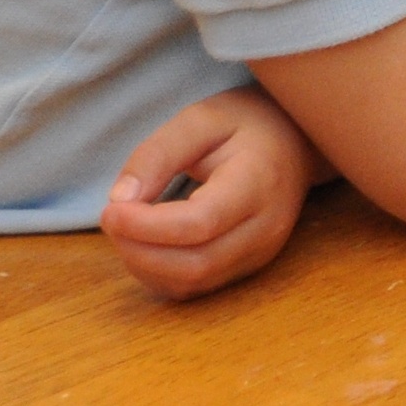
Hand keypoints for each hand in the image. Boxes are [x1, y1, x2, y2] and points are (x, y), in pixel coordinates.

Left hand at [100, 88, 317, 300]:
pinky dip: (159, 273)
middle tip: (111, 218)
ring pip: (192, 281)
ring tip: (126, 229)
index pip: (200, 223)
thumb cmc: (246, 125)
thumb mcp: (200, 120)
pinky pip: (196, 285)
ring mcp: (261, 252)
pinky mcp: (249, 266)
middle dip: (139, 251)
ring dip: (145, 265)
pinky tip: (146, 244)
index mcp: (260, 181)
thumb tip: (118, 200)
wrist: (296, 142)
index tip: (109, 209)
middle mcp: (267, 226)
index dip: (146, 226)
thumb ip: (158, 154)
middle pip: (195, 264)